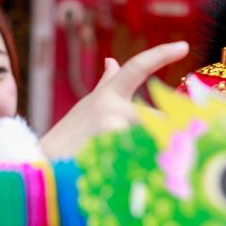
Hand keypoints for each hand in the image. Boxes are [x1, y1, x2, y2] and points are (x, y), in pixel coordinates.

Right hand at [39, 41, 189, 157]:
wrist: (42, 166)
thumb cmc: (69, 138)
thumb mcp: (87, 108)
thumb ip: (106, 85)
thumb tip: (111, 61)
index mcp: (107, 95)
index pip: (136, 67)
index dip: (160, 54)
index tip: (183, 46)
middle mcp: (110, 106)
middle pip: (157, 118)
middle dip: (166, 137)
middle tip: (172, 152)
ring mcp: (109, 126)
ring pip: (152, 139)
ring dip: (153, 158)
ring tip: (140, 172)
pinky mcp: (109, 148)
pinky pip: (142, 157)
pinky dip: (143, 170)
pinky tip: (134, 180)